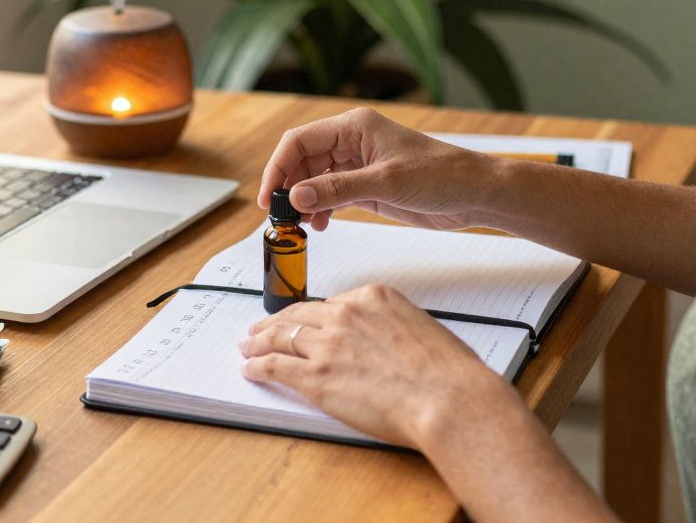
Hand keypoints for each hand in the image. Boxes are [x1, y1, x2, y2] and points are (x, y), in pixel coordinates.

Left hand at [239, 284, 513, 447]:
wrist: (448, 398)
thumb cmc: (447, 372)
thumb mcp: (420, 328)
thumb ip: (391, 328)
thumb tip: (381, 342)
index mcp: (372, 297)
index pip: (329, 304)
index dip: (309, 315)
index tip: (302, 320)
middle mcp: (345, 315)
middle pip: (298, 316)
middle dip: (276, 323)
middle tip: (260, 328)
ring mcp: (327, 346)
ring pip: (280, 337)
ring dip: (258, 341)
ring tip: (247, 346)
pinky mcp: (316, 378)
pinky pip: (276, 366)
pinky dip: (258, 366)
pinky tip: (250, 369)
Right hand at [257, 108, 493, 230]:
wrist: (474, 194)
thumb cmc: (442, 175)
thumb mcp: (386, 183)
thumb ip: (338, 189)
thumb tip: (296, 196)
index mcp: (354, 127)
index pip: (300, 141)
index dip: (278, 167)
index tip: (270, 197)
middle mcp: (352, 142)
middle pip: (302, 161)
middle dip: (288, 187)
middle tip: (281, 217)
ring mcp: (358, 165)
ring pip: (313, 179)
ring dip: (303, 201)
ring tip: (299, 226)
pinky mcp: (366, 186)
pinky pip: (330, 195)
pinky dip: (319, 210)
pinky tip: (319, 225)